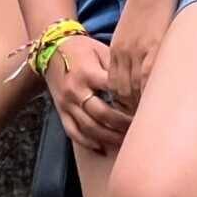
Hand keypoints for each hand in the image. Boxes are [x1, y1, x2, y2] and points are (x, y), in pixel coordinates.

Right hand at [46, 33, 132, 154]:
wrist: (51, 50)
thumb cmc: (82, 49)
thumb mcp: (101, 51)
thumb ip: (117, 69)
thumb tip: (139, 84)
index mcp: (88, 73)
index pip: (114, 91)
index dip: (130, 100)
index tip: (145, 106)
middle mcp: (76, 90)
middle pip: (102, 114)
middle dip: (122, 123)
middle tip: (138, 127)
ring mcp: (67, 103)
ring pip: (89, 127)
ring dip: (108, 137)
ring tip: (124, 140)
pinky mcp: (61, 111)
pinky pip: (73, 132)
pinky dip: (87, 142)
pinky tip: (101, 147)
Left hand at [107, 0, 179, 112]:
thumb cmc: (149, 4)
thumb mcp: (133, 30)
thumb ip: (132, 50)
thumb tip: (140, 68)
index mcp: (117, 49)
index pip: (114, 86)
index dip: (121, 104)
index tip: (129, 118)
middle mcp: (123, 54)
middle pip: (121, 92)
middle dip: (127, 112)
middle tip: (137, 128)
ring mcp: (137, 52)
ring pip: (132, 90)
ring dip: (139, 109)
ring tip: (149, 123)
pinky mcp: (152, 48)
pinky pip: (147, 80)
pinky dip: (150, 96)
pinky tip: (157, 107)